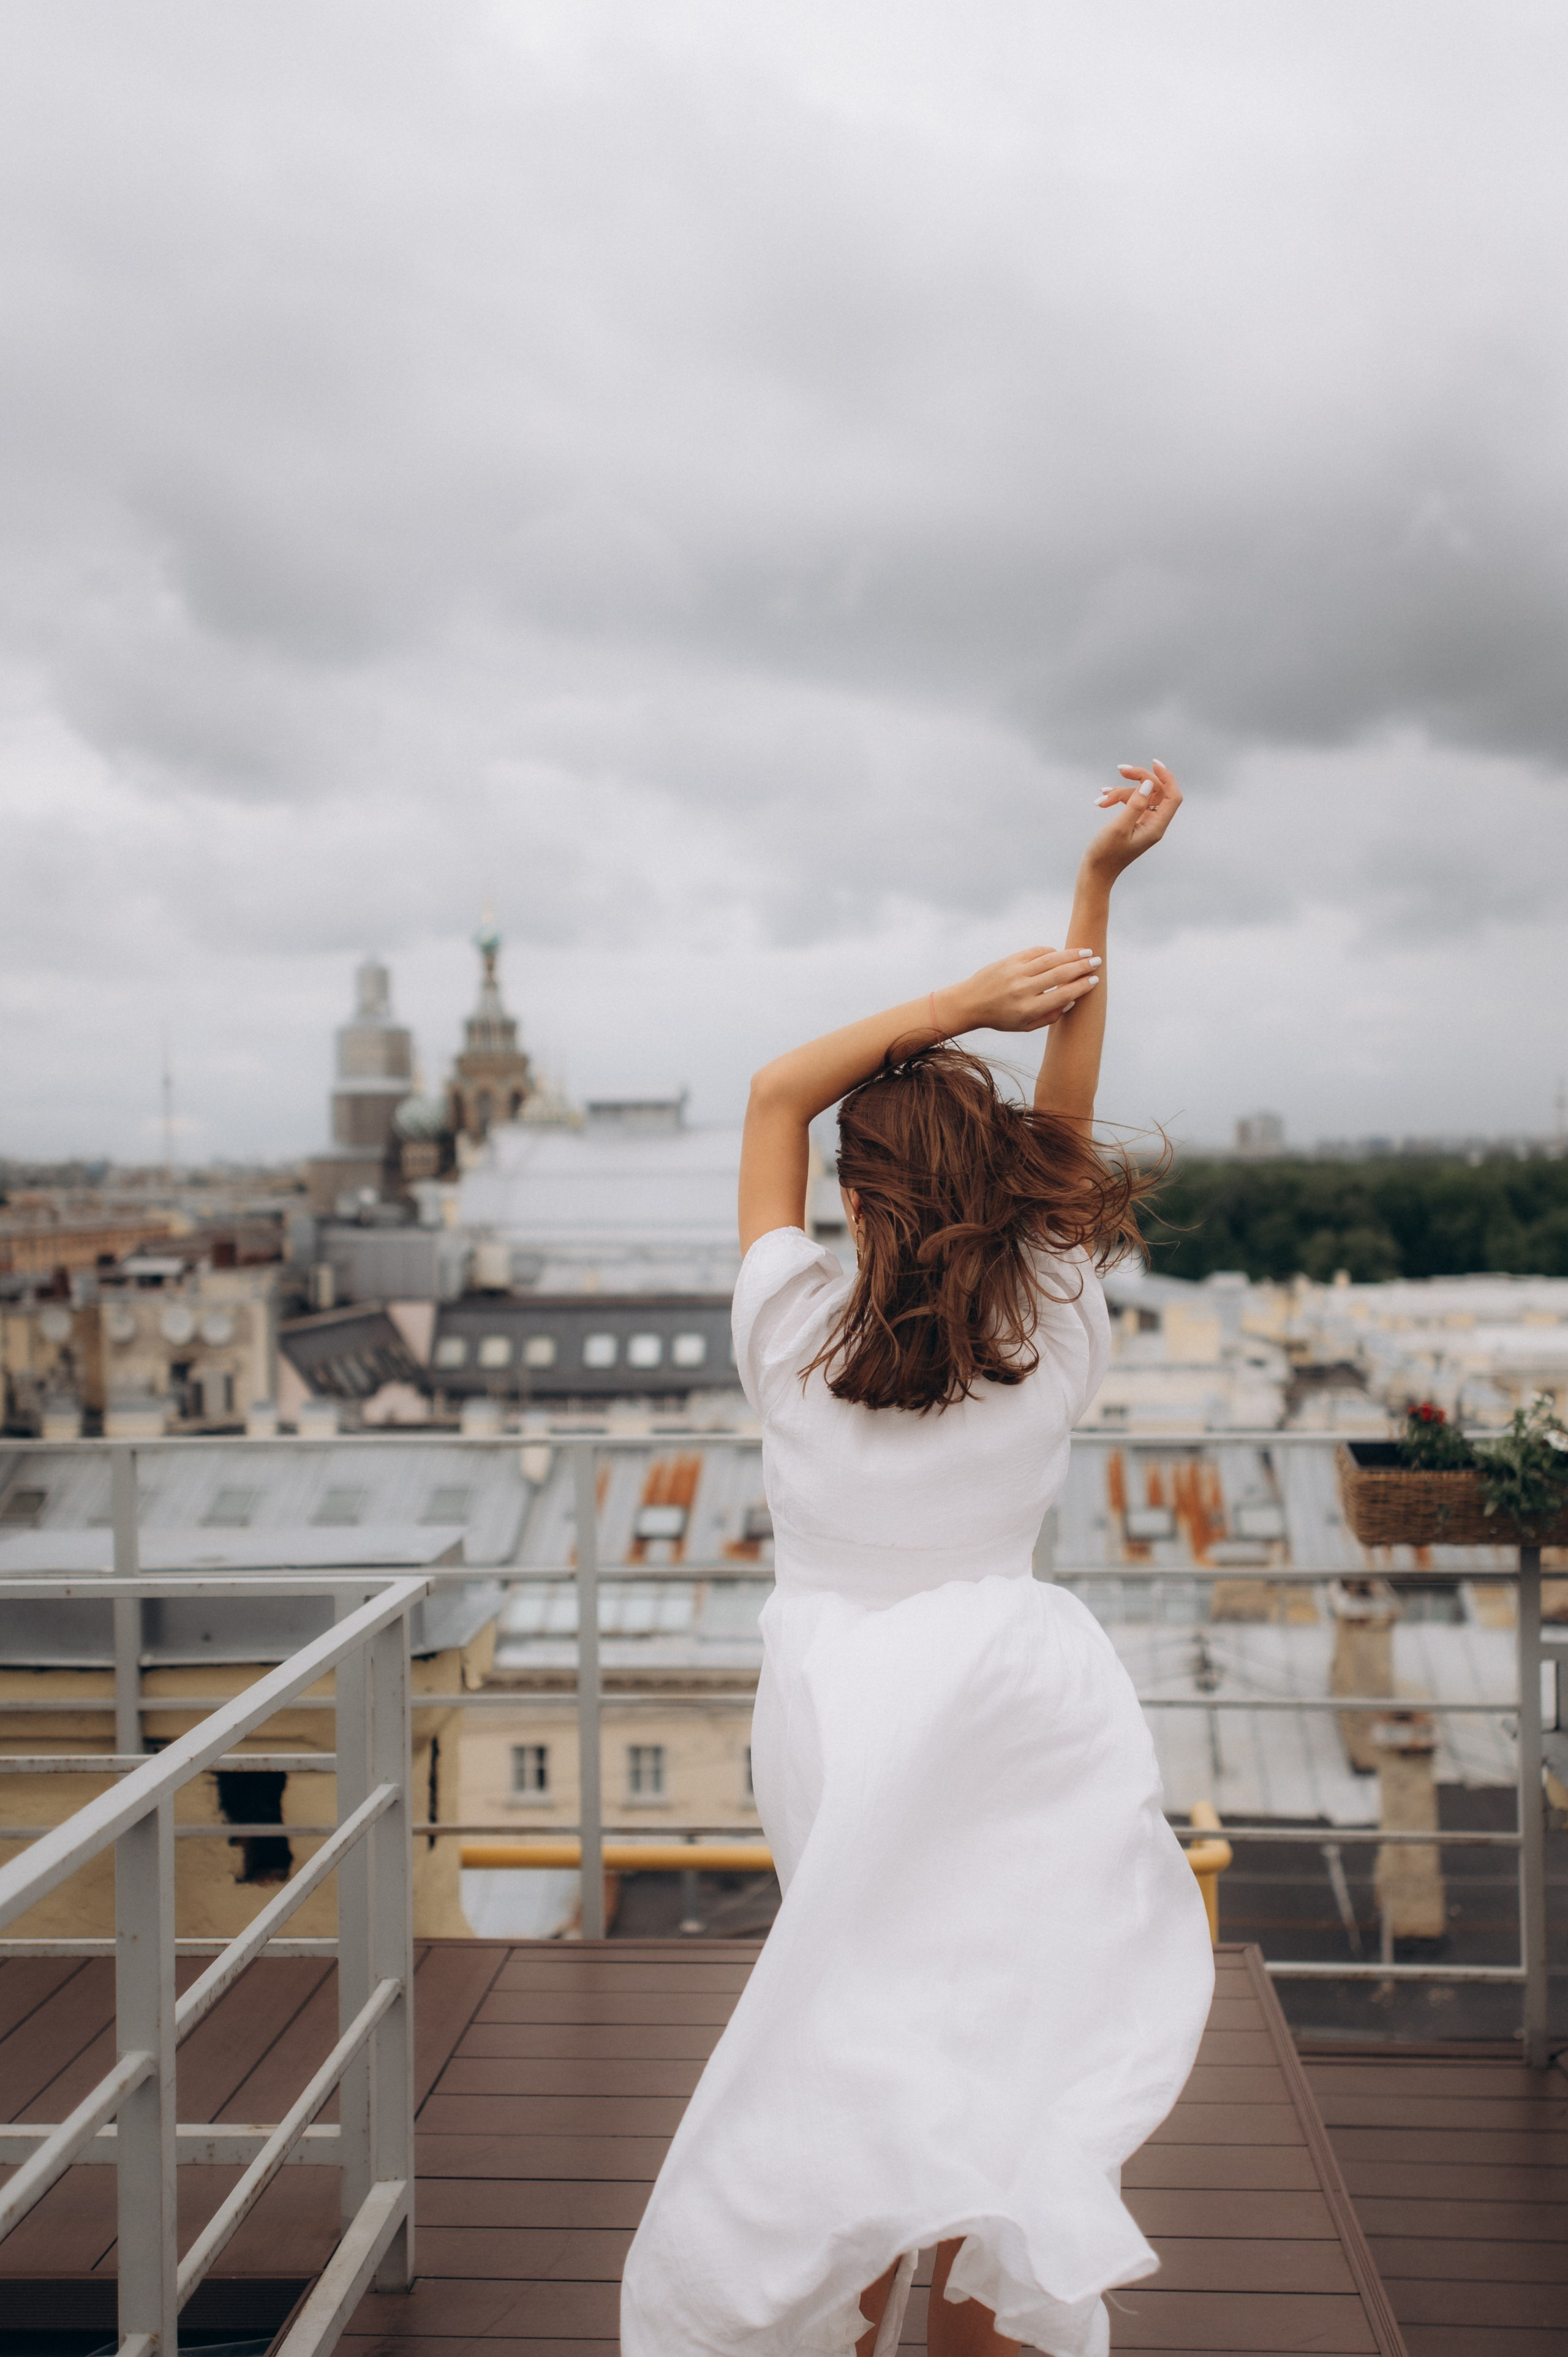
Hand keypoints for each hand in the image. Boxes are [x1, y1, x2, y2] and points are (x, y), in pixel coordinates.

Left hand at [944, 945, 1101, 1035]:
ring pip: (1049, 959)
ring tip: (1087, 952)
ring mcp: (1015, 972)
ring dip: (1070, 954)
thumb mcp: (1025, 1026)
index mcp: (1028, 1009)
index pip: (1061, 994)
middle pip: (1059, 974)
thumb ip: (1050, 1016)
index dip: (1081, 987)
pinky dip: (1050, 951)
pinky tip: (1061, 953)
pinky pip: (1035, 952)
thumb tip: (1072, 1000)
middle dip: (1081, 967)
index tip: (1094, 981)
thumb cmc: (1001, 1017)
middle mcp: (1022, 989)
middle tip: (1098, 962)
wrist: (970, 1003)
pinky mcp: (1009, 960)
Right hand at [1085, 760, 1182, 878]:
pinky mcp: (1132, 824)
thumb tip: (1149, 783)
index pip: (1172, 796)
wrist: (1095, 873)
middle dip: (1138, 779)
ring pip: (1139, 796)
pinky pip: (1131, 803)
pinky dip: (1118, 799)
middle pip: (1155, 792)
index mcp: (1156, 827)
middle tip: (1121, 770)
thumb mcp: (1119, 827)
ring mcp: (1143, 824)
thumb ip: (1136, 804)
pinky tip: (1102, 800)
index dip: (1166, 778)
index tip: (1153, 763)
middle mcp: (1154, 825)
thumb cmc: (1105, 854)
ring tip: (1102, 798)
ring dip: (1121, 792)